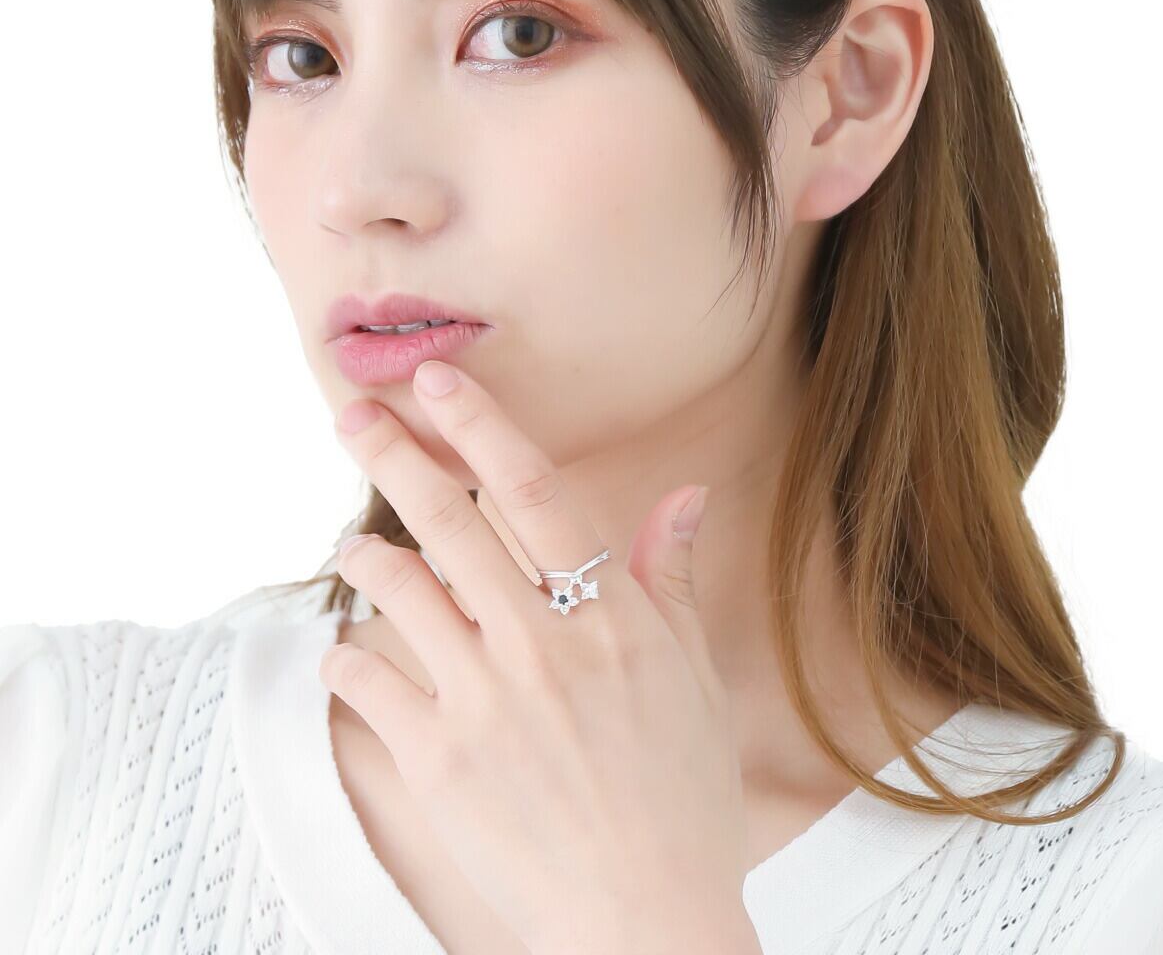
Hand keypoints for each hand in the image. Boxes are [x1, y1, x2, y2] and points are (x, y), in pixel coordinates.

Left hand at [319, 358, 758, 954]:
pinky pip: (369, 683)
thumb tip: (685, 495)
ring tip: (353, 547)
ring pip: (400, 591)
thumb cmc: (681, 793)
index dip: (482, 427)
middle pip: (450, 523)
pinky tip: (350, 652)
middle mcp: (539, 643)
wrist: (648, 917)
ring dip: (366, 557)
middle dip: (395, 455)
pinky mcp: (437, 760)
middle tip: (352, 413)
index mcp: (605, 616)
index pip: (534, 492)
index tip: (438, 380)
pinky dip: (350, 657)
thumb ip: (673, 578)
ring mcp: (483, 700)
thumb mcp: (694, 677)